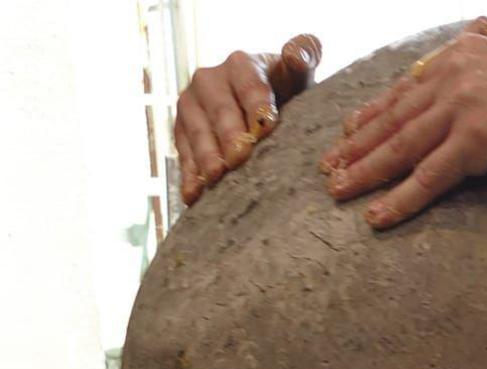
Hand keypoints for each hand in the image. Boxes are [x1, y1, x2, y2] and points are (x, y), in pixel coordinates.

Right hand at [174, 34, 321, 204]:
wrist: (259, 105)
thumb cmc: (284, 89)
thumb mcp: (297, 73)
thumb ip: (304, 56)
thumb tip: (296, 54)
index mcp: (240, 64)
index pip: (249, 85)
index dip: (257, 106)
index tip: (265, 127)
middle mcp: (209, 80)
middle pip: (220, 110)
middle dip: (229, 135)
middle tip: (240, 158)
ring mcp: (191, 105)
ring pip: (196, 132)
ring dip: (206, 156)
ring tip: (216, 177)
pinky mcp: (180, 130)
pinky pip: (183, 153)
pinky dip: (189, 175)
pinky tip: (194, 194)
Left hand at [319, 17, 486, 229]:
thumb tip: (476, 33)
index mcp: (462, 52)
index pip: (405, 89)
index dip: (372, 115)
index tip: (347, 134)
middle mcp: (455, 73)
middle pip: (394, 117)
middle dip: (356, 146)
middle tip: (327, 168)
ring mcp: (463, 105)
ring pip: (401, 146)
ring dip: (364, 173)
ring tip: (338, 193)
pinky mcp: (477, 140)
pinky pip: (429, 177)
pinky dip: (399, 199)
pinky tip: (376, 217)